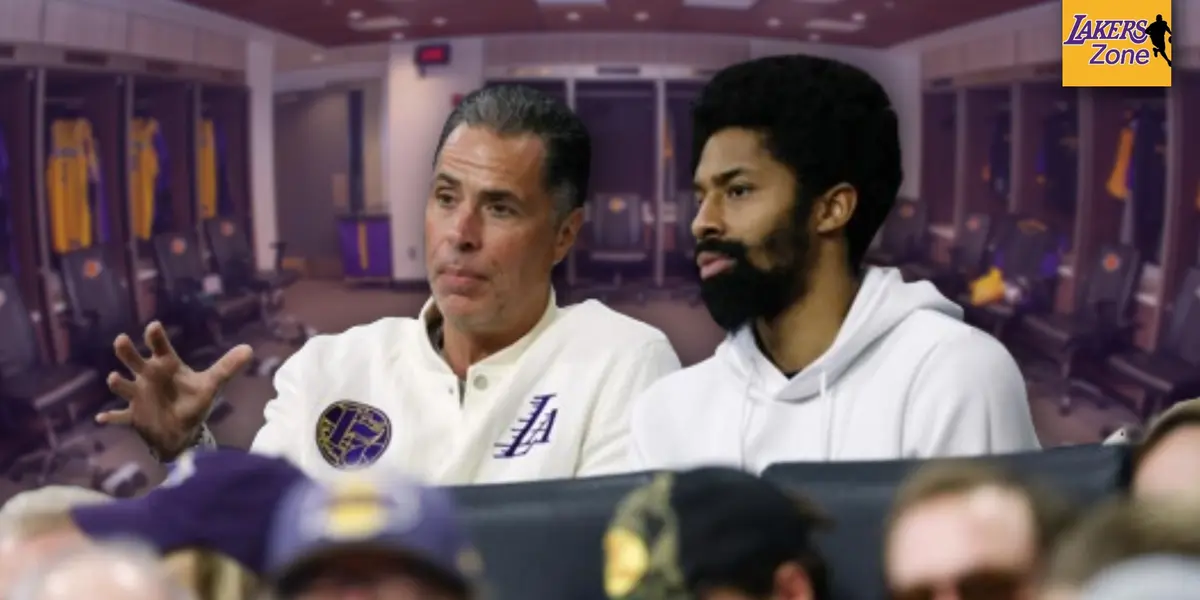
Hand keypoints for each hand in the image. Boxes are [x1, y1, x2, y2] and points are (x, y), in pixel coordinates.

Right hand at [98, 321, 253, 460]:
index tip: (153, 326)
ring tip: (115, 378)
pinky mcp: (134, 416)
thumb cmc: (193, 402)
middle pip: (134, 361)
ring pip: (124, 386)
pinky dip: (111, 417)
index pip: (160, 348)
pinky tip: (102, 418)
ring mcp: (138, 396)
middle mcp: (148, 377)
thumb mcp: (211, 385)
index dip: (156, 337)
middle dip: (127, 351)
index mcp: (166, 366)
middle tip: (121, 340)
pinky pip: (120, 416)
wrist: (181, 431)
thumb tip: (250, 349)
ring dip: (118, 382)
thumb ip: (227, 367)